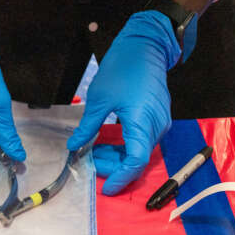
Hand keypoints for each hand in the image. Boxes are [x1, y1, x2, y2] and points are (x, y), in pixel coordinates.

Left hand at [67, 11, 179, 195]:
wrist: (146, 46)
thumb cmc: (123, 67)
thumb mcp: (99, 99)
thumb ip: (88, 127)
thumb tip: (74, 146)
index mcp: (142, 121)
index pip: (135, 162)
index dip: (120, 177)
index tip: (106, 188)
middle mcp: (156, 126)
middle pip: (137, 159)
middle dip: (114, 165)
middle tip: (89, 160)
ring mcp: (160, 122)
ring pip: (140, 150)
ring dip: (119, 155)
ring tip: (95, 151)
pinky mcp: (158, 117)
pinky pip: (143, 139)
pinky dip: (126, 145)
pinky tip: (107, 141)